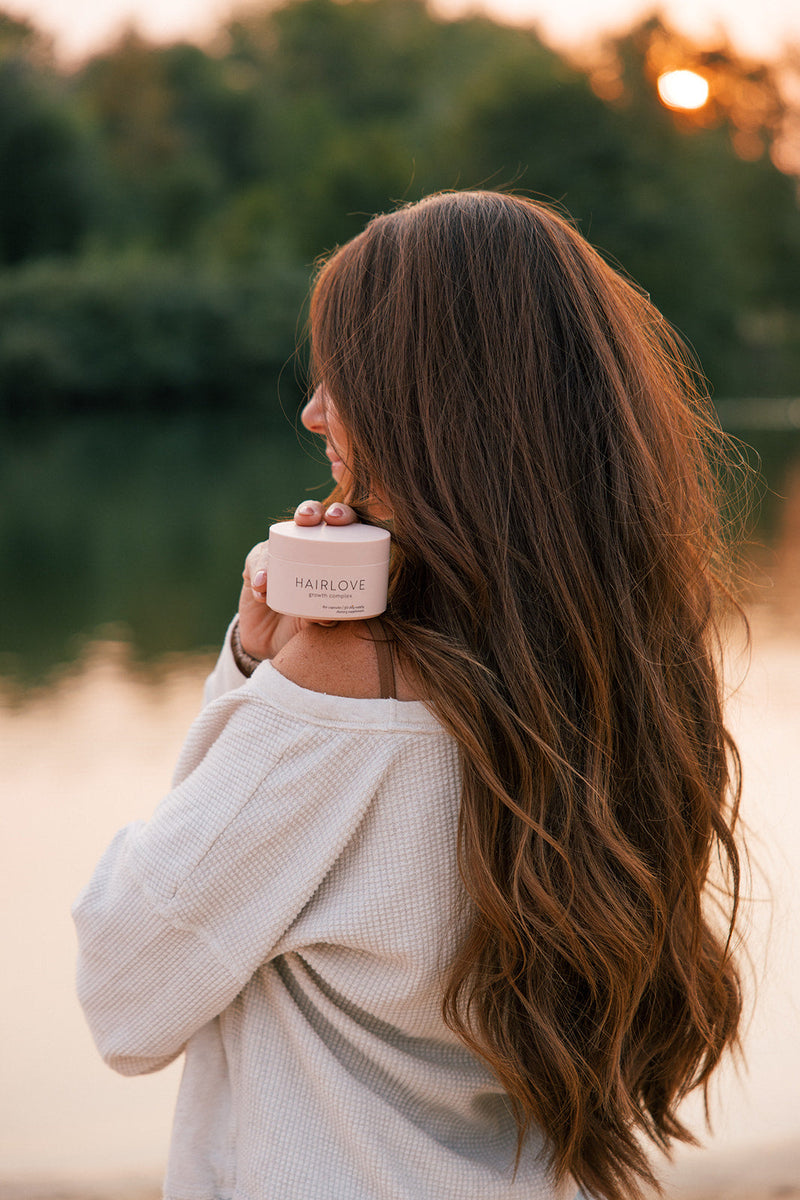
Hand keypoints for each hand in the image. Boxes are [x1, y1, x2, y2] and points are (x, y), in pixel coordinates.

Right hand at [237, 501, 358, 659]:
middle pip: (311, 516)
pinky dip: (260, 574)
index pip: (343, 526)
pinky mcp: (257, 566)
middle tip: (308, 519)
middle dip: (310, 511)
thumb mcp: (319, 623)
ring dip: (274, 551)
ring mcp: (281, 553)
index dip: (343, 514)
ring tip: (270, 575)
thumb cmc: (307, 625)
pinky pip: (257, 562)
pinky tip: (262, 588)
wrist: (275, 641)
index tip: (337, 519)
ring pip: (278, 536)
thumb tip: (329, 619)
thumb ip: (324, 618)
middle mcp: (308, 546)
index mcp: (335, 553)